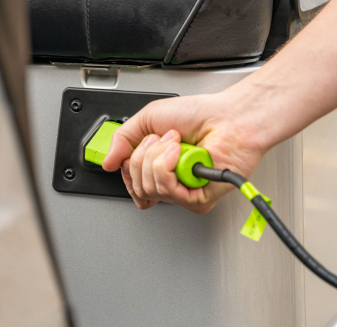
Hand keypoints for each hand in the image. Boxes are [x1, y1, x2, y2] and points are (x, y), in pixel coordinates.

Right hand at [102, 92, 267, 212]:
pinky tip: (182, 155)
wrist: (230, 117)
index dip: (130, 166)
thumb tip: (107, 162)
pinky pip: (167, 192)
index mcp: (159, 167)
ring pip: (149, 188)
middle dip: (144, 155)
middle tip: (166, 139)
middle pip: (136, 186)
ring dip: (158, 158)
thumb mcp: (149, 119)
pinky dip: (169, 166)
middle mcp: (170, 182)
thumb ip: (122, 139)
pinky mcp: (196, 200)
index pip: (132, 183)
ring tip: (177, 144)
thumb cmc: (200, 115)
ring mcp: (182, 193)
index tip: (142, 145)